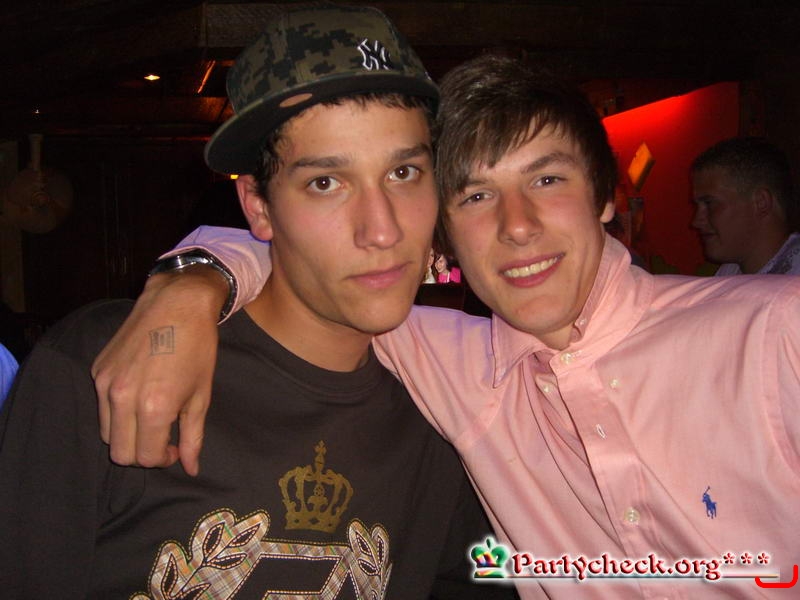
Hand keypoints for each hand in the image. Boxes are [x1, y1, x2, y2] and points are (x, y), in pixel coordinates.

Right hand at [92, 266, 227, 474]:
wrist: (177, 303)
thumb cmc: (197, 348)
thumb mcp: (201, 395)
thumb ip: (193, 437)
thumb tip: (191, 469)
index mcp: (153, 408)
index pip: (146, 457)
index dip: (164, 459)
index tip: (176, 448)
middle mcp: (123, 398)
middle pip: (120, 453)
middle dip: (142, 454)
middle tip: (163, 439)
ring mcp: (106, 383)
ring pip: (107, 433)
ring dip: (128, 436)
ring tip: (151, 418)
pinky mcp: (97, 370)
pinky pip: (101, 407)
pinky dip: (118, 412)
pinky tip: (140, 395)